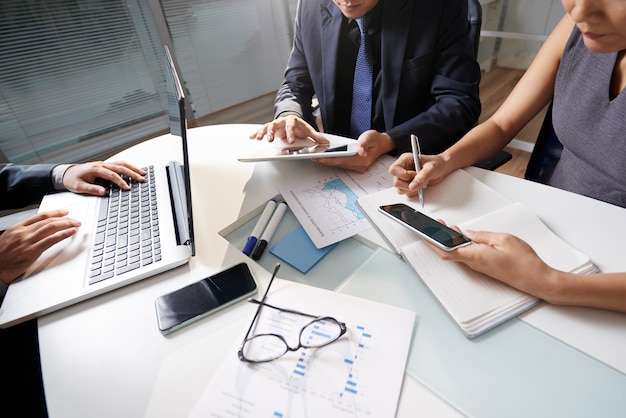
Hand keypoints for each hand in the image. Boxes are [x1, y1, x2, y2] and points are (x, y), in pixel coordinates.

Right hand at [0, 210, 80, 284]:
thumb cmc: (1, 256)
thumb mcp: (10, 238)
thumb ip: (23, 233)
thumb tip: (38, 231)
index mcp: (17, 227)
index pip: (40, 216)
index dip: (54, 213)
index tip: (64, 212)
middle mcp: (23, 232)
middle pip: (48, 221)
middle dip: (64, 219)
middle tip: (74, 219)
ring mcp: (28, 241)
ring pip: (51, 227)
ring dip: (66, 224)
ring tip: (75, 224)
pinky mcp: (32, 251)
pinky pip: (51, 240)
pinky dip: (63, 234)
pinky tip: (70, 232)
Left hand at [63, 161, 145, 195]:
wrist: (66, 173)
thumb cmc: (72, 179)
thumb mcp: (79, 187)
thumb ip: (92, 189)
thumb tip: (104, 192)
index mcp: (95, 169)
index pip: (112, 175)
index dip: (120, 181)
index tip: (127, 188)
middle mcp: (101, 164)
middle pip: (120, 167)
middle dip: (132, 173)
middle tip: (142, 179)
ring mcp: (104, 164)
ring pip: (121, 163)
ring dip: (133, 168)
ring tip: (143, 173)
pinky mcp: (105, 166)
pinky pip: (119, 164)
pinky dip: (128, 167)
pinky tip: (134, 170)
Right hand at [249, 115, 327, 143]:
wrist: (292, 120)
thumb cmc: (299, 127)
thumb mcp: (308, 131)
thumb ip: (316, 136)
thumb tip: (326, 142)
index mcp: (293, 121)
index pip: (291, 126)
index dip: (290, 133)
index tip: (291, 141)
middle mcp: (282, 121)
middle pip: (276, 125)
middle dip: (273, 132)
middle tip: (271, 140)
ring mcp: (275, 125)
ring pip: (267, 127)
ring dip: (263, 133)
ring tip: (259, 139)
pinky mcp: (270, 128)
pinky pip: (262, 130)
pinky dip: (256, 133)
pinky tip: (251, 137)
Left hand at [314, 130, 394, 172]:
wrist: (382, 144)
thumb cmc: (375, 140)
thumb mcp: (370, 137)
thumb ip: (365, 142)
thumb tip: (360, 149)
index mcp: (362, 160)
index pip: (342, 160)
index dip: (329, 159)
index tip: (319, 157)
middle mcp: (359, 166)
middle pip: (338, 164)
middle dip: (325, 161)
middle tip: (313, 157)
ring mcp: (356, 167)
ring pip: (338, 165)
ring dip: (327, 161)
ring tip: (315, 157)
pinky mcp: (354, 166)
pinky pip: (341, 164)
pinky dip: (332, 160)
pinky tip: (324, 157)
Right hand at [389, 153, 447, 195]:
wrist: (442, 168)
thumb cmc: (437, 164)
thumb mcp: (431, 168)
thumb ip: (422, 176)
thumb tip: (412, 186)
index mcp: (404, 160)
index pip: (394, 170)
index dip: (403, 175)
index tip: (415, 175)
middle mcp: (402, 169)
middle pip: (396, 182)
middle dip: (409, 184)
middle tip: (420, 181)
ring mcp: (404, 178)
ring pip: (400, 189)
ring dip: (412, 189)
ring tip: (422, 183)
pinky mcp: (408, 185)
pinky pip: (406, 193)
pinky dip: (414, 192)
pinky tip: (421, 186)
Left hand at [427, 227, 556, 298]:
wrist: (536, 279)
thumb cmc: (523, 262)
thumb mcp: (503, 239)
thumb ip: (483, 235)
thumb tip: (470, 233)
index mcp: (475, 256)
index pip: (446, 250)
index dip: (432, 242)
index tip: (423, 234)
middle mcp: (474, 263)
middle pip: (449, 251)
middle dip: (439, 238)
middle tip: (434, 225)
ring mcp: (480, 266)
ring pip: (459, 253)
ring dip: (451, 241)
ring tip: (446, 227)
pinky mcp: (485, 266)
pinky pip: (468, 255)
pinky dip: (462, 245)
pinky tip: (463, 237)